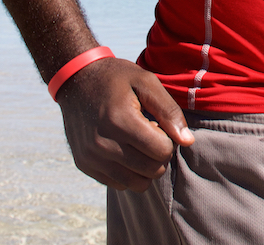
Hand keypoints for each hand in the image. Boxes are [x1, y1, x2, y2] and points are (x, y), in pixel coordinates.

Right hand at [57, 57, 194, 190]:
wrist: (76, 80)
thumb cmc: (117, 79)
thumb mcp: (146, 82)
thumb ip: (169, 111)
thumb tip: (187, 141)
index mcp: (120, 120)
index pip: (162, 150)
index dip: (169, 139)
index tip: (160, 124)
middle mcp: (102, 144)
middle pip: (152, 170)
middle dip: (160, 154)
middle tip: (153, 134)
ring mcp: (91, 158)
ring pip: (136, 183)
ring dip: (147, 167)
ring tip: (141, 144)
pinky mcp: (84, 165)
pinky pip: (119, 184)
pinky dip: (129, 172)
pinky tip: (126, 150)